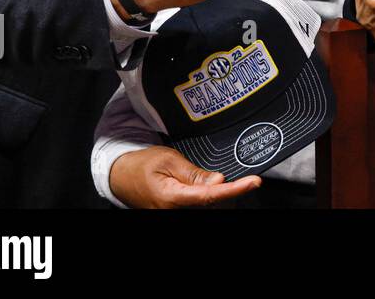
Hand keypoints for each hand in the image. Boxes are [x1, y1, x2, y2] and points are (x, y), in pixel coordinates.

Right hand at [110, 146, 260, 207]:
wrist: (121, 177)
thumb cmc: (143, 165)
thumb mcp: (168, 160)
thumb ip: (195, 173)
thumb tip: (219, 181)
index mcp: (172, 197)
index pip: (210, 196)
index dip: (234, 189)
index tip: (253, 182)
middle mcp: (174, 212)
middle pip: (214, 205)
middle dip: (230, 192)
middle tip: (241, 178)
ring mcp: (175, 215)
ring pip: (210, 208)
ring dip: (222, 196)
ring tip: (221, 181)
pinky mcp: (178, 213)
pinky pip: (201, 208)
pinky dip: (212, 199)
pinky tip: (213, 188)